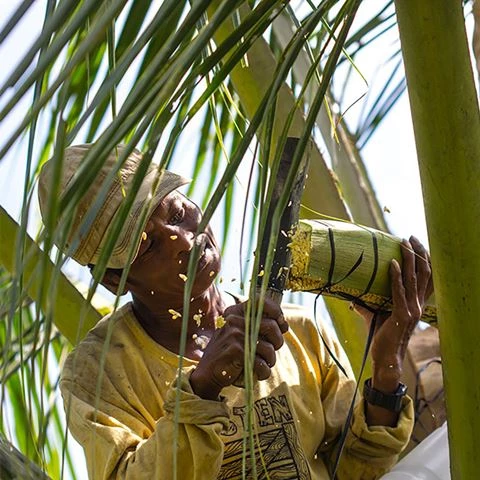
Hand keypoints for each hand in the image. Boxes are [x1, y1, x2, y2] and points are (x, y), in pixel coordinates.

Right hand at [190, 297, 287, 399]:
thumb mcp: (240, 333)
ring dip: (271, 360)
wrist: (208, 372)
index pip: (262, 302)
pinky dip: (264, 371)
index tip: (281, 325)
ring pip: (269, 347)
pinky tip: (260, 374)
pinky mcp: (236, 351)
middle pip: (271, 326)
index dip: (277, 312)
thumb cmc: (229, 352)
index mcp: (236, 312)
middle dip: (278, 342)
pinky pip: (261, 362)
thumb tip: (284, 324)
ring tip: (265, 365)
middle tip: (272, 351)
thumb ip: (258, 326)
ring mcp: (235, 335)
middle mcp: (235, 320)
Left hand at [356, 236, 432, 424]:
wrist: (385, 357)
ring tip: (403, 243)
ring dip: (409, 259)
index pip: (426, 278)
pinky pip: (399, 291)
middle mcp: (418, 305)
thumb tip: (351, 299)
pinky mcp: (401, 315)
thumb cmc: (382, 336)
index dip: (425, 260)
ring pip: (414, 279)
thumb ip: (366, 306)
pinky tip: (391, 263)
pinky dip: (395, 276)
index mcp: (416, 304)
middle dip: (418, 253)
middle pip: (423, 273)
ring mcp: (412, 310)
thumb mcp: (375, 316)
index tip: (417, 244)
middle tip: (410, 237)